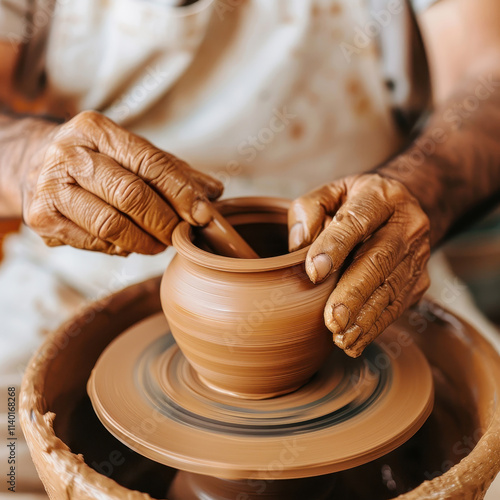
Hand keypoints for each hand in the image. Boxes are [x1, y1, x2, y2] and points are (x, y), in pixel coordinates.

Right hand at [22, 111, 222, 254]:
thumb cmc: (94, 159)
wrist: (31, 163)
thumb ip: (172, 171)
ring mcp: (51, 187)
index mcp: (96, 130)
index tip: (203, 214)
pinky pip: (94, 242)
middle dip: (165, 221)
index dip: (181, 192)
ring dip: (145, 241)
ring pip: (112, 225)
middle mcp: (69, 154)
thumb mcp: (129, 153)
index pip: (149, 162)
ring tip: (158, 243)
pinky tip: (128, 243)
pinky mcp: (42, 218)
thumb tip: (213, 192)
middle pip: (131, 195)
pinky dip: (119, 248)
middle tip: (181, 234)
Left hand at [288, 173, 430, 356]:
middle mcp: (407, 224)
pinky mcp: (419, 280)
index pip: (356, 221)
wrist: (403, 208)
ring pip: (391, 290)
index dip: (335, 246)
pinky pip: (398, 306)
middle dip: (354, 294)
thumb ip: (309, 210)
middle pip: (379, 261)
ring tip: (342, 338)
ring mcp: (417, 254)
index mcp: (381, 196)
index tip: (314, 273)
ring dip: (366, 318)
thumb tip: (299, 245)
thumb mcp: (331, 193)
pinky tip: (356, 342)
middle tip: (333, 320)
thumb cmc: (356, 202)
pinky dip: (376, 327)